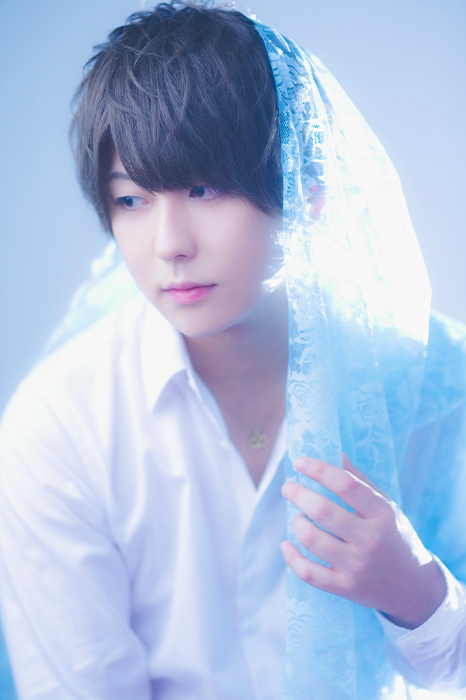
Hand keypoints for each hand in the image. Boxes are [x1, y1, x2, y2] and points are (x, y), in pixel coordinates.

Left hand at [280, 455, 446, 628]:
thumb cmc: (394, 537)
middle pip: (323, 511)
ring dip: (297, 523)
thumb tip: (335, 454)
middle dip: (298, 494)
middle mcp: (370, 540)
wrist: (413, 588)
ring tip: (298, 517)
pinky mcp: (345, 588)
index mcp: (381, 514)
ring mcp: (357, 566)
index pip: (346, 484)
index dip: (319, 469)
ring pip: (312, 539)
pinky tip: (287, 544)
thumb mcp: (386, 507)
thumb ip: (360, 481)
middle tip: (288, 488)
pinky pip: (309, 573)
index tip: (300, 462)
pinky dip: (291, 557)